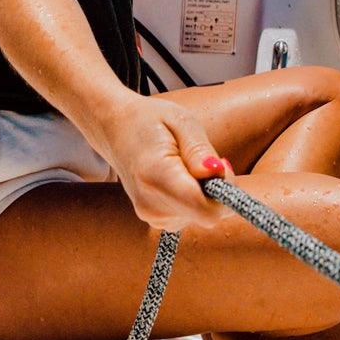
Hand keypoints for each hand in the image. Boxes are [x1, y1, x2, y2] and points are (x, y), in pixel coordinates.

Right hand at [90, 93, 232, 232]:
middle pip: (206, 215)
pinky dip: (192, 199)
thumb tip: (216, 172)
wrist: (115, 129)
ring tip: (184, 165)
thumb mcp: (180, 121)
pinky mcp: (153, 219)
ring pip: (200, 216)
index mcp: (157, 176)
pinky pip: (189, 216)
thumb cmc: (150, 121)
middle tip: (203, 160)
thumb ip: (199, 149)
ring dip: (203, 193)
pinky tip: (178, 178)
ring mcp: (150, 215)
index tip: (220, 164)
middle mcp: (151, 204)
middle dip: (216, 191)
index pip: (206, 210)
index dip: (225, 192)